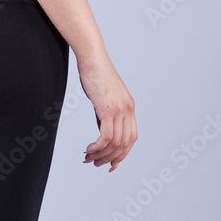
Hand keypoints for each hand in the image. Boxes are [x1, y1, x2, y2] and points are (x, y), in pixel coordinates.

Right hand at [77, 52, 137, 171]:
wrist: (92, 57)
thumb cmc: (95, 73)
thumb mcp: (104, 96)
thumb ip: (106, 113)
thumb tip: (103, 129)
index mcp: (129, 107)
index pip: (131, 138)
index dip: (123, 154)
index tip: (111, 163)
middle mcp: (128, 110)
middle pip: (124, 144)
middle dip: (111, 158)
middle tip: (96, 163)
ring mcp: (119, 110)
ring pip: (115, 143)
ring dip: (101, 154)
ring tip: (89, 157)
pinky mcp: (108, 109)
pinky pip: (106, 136)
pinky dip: (98, 147)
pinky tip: (89, 149)